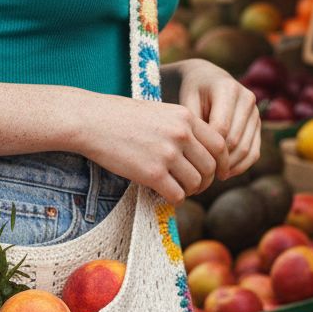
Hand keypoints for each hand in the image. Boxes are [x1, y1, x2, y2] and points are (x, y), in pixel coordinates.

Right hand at [75, 94, 228, 205]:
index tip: (217, 172)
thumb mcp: (158, 112)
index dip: (222, 162)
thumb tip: (198, 153)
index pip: (220, 144)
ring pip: (196, 183)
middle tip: (195, 185)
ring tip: (177, 189)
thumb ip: (180, 128)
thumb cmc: (120, 116)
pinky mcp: (152, 173)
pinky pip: (176, 194)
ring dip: (190, 191)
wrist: (90, 120)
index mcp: (185, 117)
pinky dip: (174, 199)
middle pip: (210, 166)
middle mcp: (181, 134)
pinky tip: (164, 194)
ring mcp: (167, 154)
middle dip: (206, 180)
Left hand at [167, 59, 260, 179]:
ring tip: (213, 176)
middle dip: (218, 160)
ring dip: (230, 166)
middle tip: (202, 175)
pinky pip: (254, 151)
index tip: (193, 162)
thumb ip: (192, 124)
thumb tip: (196, 154)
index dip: (207, 148)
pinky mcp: (258, 124)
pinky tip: (226, 173)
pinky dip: (241, 166)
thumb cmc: (192, 92)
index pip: (220, 128)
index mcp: (227, 89)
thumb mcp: (186, 102)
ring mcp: (256, 112)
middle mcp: (247, 99)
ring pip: (246, 149)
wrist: (208, 78)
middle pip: (234, 140)